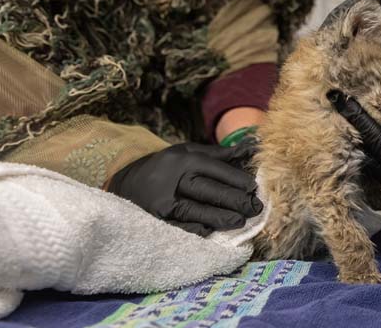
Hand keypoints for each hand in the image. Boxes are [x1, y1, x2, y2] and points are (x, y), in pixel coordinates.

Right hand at [108, 142, 262, 235]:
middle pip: (208, 190)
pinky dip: (196, 229)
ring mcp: (163, 202)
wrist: (127, 182)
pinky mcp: (156, 220)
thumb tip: (248, 149)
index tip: (253, 187)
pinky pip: (179, 227)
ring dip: (220, 217)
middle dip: (233, 200)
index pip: (214, 169)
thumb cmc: (166, 166)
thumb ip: (216, 154)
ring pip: (196, 210)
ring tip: (240, 221)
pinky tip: (212, 232)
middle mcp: (173, 180)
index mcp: (183, 161)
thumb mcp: (186, 152)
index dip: (235, 178)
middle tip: (254, 207)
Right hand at [325, 0, 380, 109]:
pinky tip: (342, 53)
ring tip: (328, 44)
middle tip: (325, 36)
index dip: (356, 7)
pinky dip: (356, 43)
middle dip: (345, 18)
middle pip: (367, 6)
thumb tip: (377, 14)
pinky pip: (371, 35)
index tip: (339, 24)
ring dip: (347, 30)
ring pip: (366, 21)